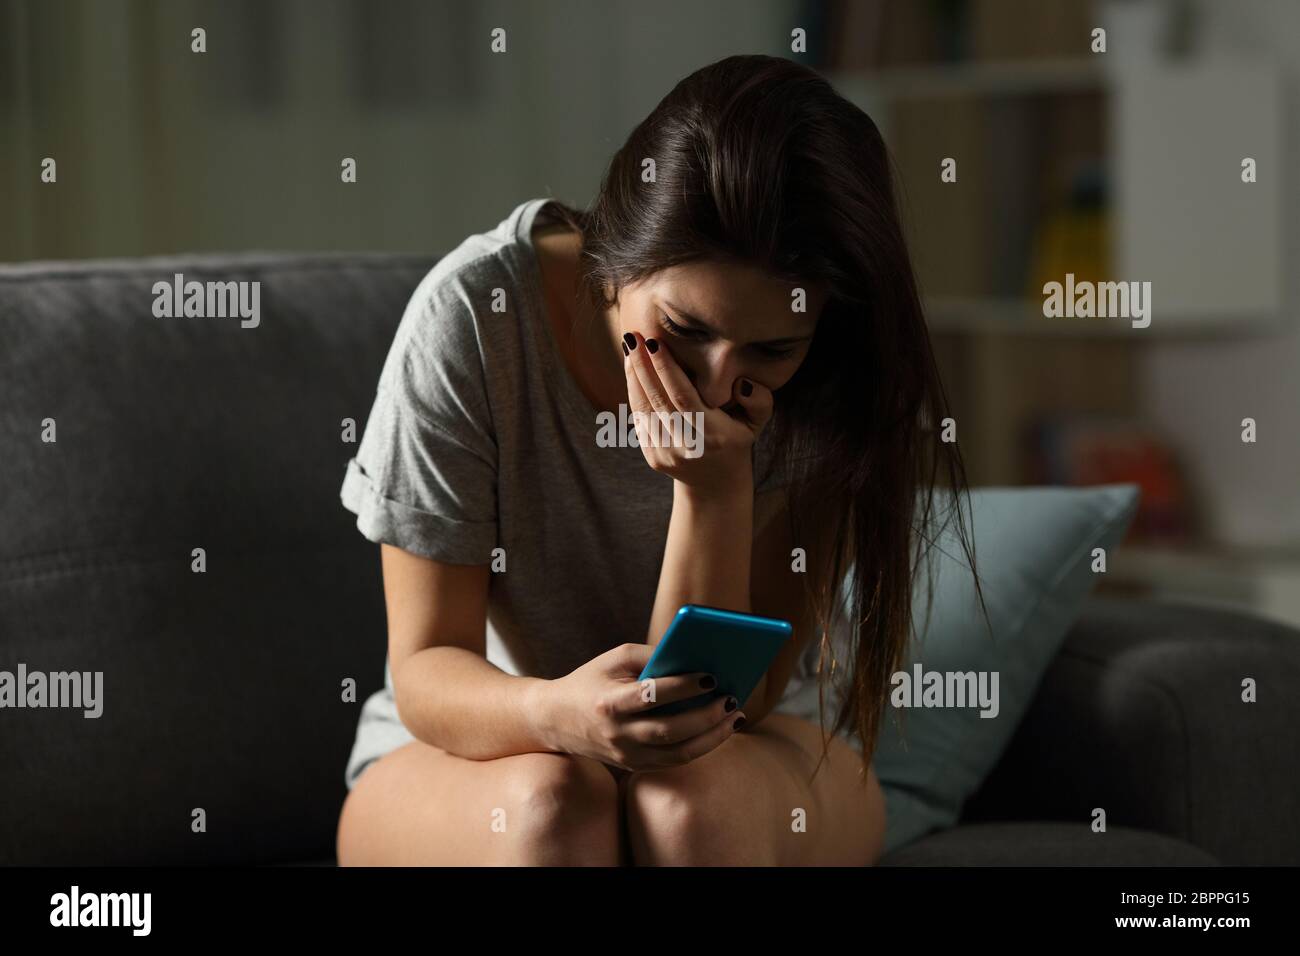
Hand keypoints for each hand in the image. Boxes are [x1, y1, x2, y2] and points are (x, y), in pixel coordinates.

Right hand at [539, 643, 746, 771]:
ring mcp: (626, 755)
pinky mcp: (634, 766)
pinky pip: (675, 760)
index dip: (683, 686)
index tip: (711, 676)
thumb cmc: (592, 680)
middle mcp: (617, 734)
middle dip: (706, 715)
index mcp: (609, 703)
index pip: (651, 696)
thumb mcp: (615, 658)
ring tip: (735, 715)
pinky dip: (702, 746)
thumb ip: (652, 656)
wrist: (555, 719)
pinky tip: (720, 729)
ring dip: (713, 735)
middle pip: (670, 730)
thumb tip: (696, 657)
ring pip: (678, 752)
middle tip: (731, 697)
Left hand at [622, 330, 772, 494]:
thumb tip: (741, 383)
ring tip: (629, 346)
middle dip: (643, 366)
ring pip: (644, 408)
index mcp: (712, 435)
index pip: (683, 397)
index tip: (654, 342)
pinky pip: (640, 418)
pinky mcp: (652, 456)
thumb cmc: (737, 440)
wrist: (716, 483)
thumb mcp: (757, 422)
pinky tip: (632, 368)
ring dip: (634, 375)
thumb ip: (759, 400)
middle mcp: (686, 446)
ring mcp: (666, 453)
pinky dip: (634, 391)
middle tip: (633, 337)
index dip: (666, 370)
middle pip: (658, 400)